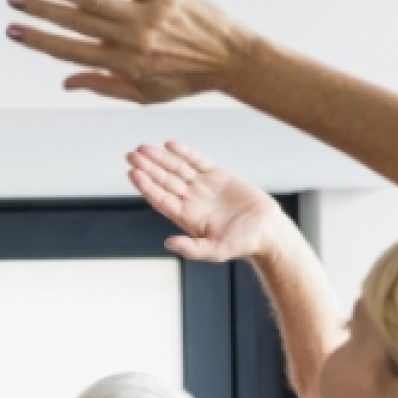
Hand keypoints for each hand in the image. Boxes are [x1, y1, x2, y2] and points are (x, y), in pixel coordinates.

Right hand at [7, 0, 256, 104]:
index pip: (71, 52)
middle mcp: (131, 40)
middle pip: (74, 22)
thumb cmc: (186, 79)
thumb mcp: (143, 94)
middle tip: (13, 1)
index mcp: (124, 66)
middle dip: (40, 12)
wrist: (230, 58)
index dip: (39, 41)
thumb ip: (103, 86)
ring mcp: (146, 14)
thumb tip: (65, 83)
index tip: (14, 32)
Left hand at [128, 141, 285, 262]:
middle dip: (147, 168)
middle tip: (131, 155)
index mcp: (187, 217)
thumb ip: (192, 249)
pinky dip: (185, 152)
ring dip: (160, 158)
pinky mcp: (218, 174)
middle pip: (164, 180)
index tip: (133, 173)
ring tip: (143, 148)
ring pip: (177, 168)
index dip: (146, 186)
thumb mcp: (215, 251)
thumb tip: (168, 243)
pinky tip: (170, 145)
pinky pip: (197, 160)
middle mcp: (191, 200)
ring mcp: (203, 186)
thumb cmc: (242, 244)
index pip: (161, 199)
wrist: (267, 231)